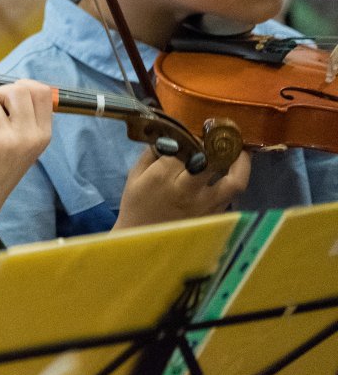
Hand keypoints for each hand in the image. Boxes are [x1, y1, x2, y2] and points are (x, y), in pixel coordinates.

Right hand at [114, 147, 251, 229]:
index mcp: (162, 177)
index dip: (190, 137)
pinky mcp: (215, 217)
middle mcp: (187, 189)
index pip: (184, 147)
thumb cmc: (136, 207)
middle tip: (217, 136)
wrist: (142, 241)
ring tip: (240, 151)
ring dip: (241, 163)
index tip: (190, 133)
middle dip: (217, 144)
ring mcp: (205, 205)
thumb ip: (151, 154)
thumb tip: (170, 136)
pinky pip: (232, 195)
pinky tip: (231, 172)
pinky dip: (233, 181)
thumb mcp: (134, 176)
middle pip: (212, 160)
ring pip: (234, 181)